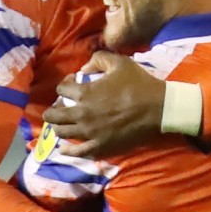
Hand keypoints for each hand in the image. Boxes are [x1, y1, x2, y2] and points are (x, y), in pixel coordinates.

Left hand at [42, 51, 165, 157]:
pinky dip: (68, 151)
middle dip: (53, 110)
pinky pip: (78, 152)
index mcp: (85, 93)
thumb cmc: (139, 84)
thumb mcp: (119, 62)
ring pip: (62, 133)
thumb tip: (84, 68)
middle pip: (54, 115)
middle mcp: (82, 114)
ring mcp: (90, 133)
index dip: (64, 85)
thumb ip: (98, 59)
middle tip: (59, 108)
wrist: (157, 108)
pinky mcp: (100, 146)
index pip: (61, 89)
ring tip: (62, 125)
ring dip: (59, 127)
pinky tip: (65, 149)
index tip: (72, 85)